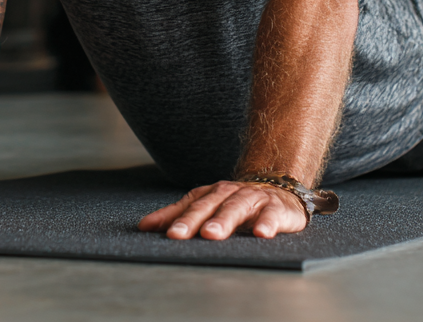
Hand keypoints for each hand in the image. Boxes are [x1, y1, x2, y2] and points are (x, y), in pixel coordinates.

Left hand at [138, 180, 307, 239]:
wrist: (279, 187)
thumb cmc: (236, 202)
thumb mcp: (207, 206)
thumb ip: (177, 215)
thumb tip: (144, 226)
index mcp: (210, 194)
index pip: (189, 206)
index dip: (174, 219)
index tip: (160, 233)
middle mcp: (229, 193)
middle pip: (208, 207)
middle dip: (192, 221)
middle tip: (179, 235)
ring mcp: (252, 199)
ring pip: (235, 208)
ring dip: (223, 221)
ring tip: (211, 235)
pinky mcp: (276, 208)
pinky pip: (271, 215)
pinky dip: (266, 223)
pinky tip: (261, 234)